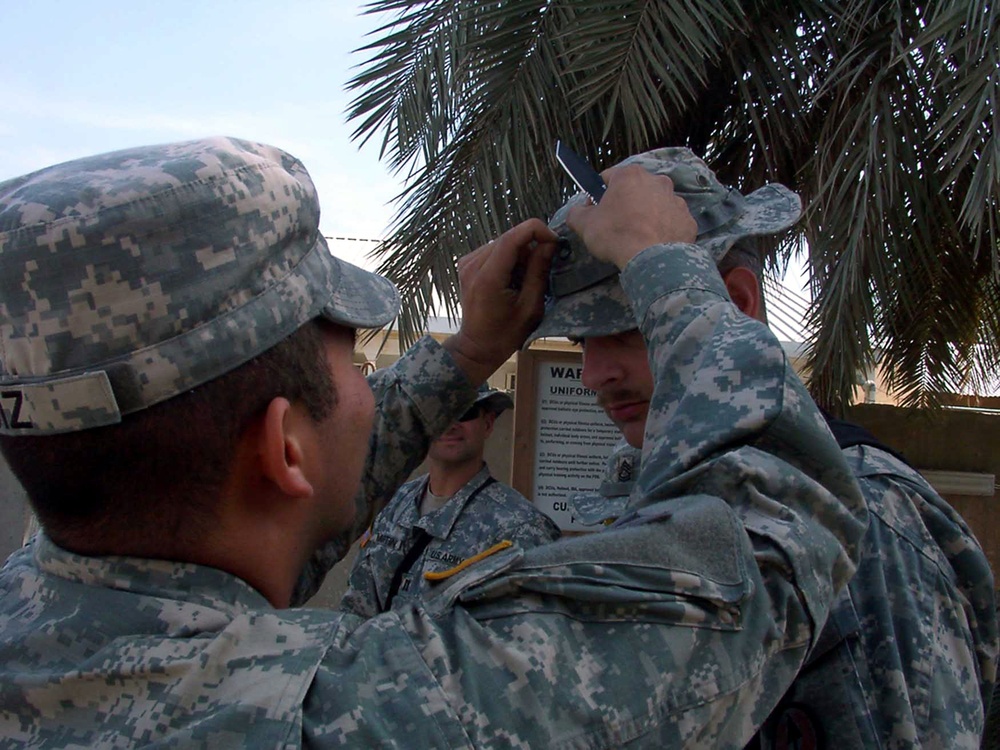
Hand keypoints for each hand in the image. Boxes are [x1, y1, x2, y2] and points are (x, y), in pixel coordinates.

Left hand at [444, 219, 557, 384]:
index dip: (537, 231)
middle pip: (509, 238)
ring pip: (503, 243)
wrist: (477, 346)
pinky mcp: (467, 264)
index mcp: (488, 277)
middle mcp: (472, 264)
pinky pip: (494, 250)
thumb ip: (538, 272)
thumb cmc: (505, 334)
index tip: (554, 242)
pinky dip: (508, 260)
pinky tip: (510, 279)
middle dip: (529, 249)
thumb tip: (549, 244)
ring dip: (519, 256)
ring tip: (522, 281)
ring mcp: (467, 263)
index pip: (512, 237)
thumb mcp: (530, 307)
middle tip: (538, 273)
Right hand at [566, 164, 696, 268]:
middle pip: (636, 189)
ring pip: (656, 204)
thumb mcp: (583, 224)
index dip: (598, 193)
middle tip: (617, 225)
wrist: (650, 259)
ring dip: (646, 215)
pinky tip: (653, 242)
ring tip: (637, 236)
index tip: (596, 210)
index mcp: (630, 175)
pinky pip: (671, 221)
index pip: (609, 177)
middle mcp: (657, 181)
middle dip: (626, 203)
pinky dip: (663, 229)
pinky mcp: (687, 220)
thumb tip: (578, 211)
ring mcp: (676, 200)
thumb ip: (576, 212)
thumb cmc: (615, 235)